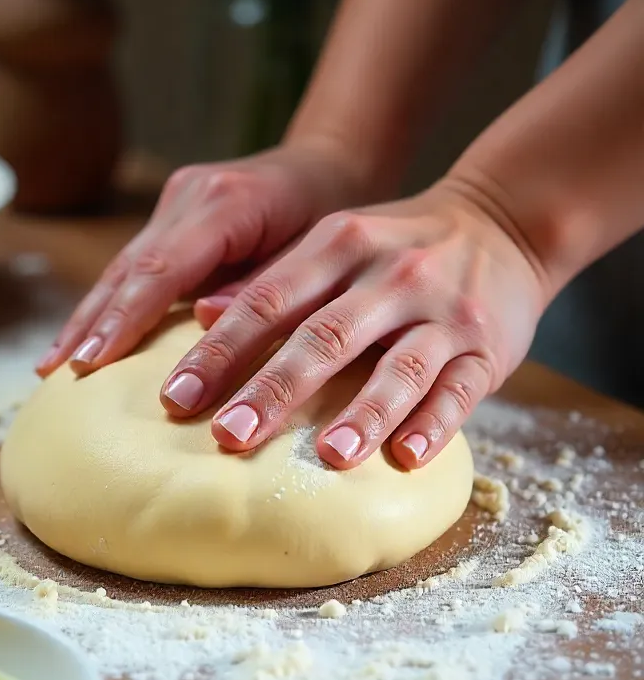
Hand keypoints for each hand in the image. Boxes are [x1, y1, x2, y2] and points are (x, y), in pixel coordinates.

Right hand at [36, 141, 370, 376]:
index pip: (162, 267)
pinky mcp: (171, 215)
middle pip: (130, 267)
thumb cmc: (333, 210)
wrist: (330, 163)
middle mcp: (190, 195)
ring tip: (54, 367)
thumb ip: (265, 285)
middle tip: (60, 375)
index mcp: (226, 201)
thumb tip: (207, 322)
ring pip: (122, 266)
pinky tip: (84, 341)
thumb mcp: (317, 248)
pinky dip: (108, 305)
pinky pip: (133, 265)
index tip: (92, 363)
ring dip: (89, 317)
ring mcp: (176, 201)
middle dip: (93, 323)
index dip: (124, 318)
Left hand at [158, 180, 550, 469]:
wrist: (503, 222)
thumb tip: (199, 312)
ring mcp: (441, 312)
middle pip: (324, 337)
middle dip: (273, 389)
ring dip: (363, 413)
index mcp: (338, 246)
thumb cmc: (397, 248)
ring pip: (399, 367)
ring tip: (327, 458)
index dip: (219, 351)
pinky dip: (434, 424)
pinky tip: (406, 458)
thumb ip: (274, 279)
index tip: (175, 398)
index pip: (268, 301)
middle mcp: (388, 275)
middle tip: (228, 437)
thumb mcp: (334, 244)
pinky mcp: (484, 347)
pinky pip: (460, 390)